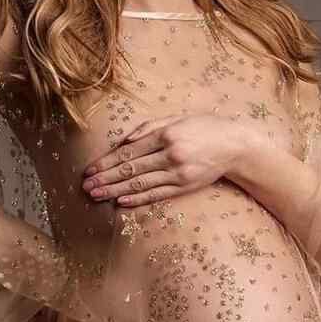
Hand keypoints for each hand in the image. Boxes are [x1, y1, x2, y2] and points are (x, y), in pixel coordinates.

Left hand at [81, 113, 247, 206]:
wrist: (234, 145)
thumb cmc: (203, 128)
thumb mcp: (176, 119)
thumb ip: (148, 128)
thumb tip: (123, 142)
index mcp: (166, 135)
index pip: (129, 152)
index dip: (107, 162)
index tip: (90, 170)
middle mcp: (170, 155)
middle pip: (131, 170)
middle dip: (106, 178)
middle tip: (86, 186)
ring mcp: (178, 173)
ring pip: (140, 184)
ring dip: (115, 191)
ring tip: (97, 195)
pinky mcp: (185, 187)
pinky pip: (157, 194)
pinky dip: (138, 199)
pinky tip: (121, 202)